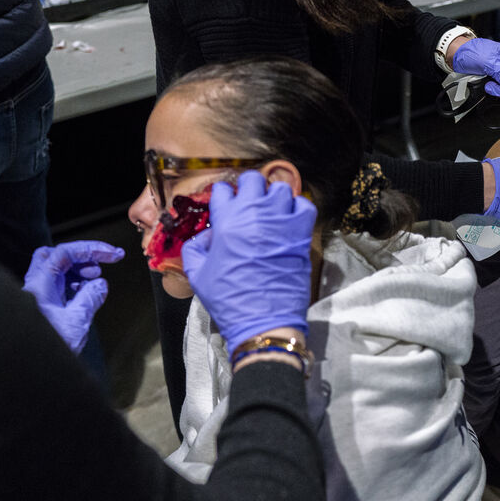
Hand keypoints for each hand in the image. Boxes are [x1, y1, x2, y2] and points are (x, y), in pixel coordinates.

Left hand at [23, 241, 124, 352]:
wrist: (23, 373)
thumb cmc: (41, 350)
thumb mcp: (76, 322)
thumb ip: (90, 299)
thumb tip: (100, 285)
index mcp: (40, 284)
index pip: (65, 252)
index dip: (91, 249)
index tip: (113, 254)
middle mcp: (35, 287)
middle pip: (54, 256)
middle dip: (80, 257)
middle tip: (100, 265)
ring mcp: (35, 298)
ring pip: (55, 272)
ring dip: (77, 273)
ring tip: (95, 282)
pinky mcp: (39, 310)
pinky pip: (55, 289)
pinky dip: (71, 287)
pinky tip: (84, 297)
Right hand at [181, 171, 315, 351]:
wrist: (264, 321)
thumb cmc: (229, 299)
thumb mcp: (198, 275)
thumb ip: (195, 249)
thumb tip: (206, 237)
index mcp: (226, 221)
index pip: (223, 190)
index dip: (223, 196)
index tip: (225, 204)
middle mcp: (254, 214)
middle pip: (253, 179)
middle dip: (249, 187)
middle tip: (248, 203)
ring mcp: (281, 221)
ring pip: (280, 189)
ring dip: (273, 197)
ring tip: (270, 212)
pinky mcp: (301, 234)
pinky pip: (304, 206)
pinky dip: (298, 208)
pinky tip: (290, 220)